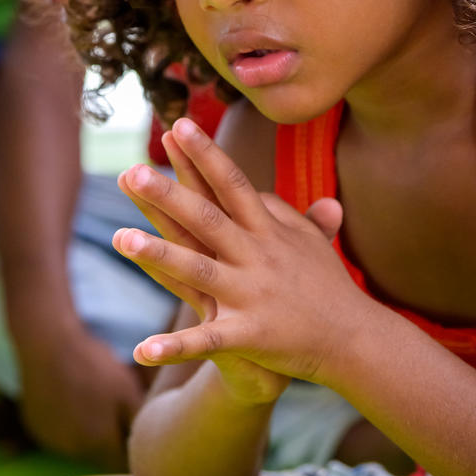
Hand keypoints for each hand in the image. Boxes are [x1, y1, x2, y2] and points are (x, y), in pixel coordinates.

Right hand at [17, 326, 142, 469]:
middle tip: (115, 405)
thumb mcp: (127, 392)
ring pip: (79, 445)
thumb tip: (149, 446)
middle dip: (110, 439)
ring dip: (88, 431)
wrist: (49, 344)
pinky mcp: (36, 426)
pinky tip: (71, 397)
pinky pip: (59, 433)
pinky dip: (67, 422)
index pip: (122, 462)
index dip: (132, 448)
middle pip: (100, 455)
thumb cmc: (94, 367)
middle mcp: (73, 450)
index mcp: (99, 444)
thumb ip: (137, 424)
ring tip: (92, 397)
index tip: (135, 427)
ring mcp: (51, 439)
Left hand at [114, 118, 357, 392]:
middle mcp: (256, 257)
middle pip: (206, 219)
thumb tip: (264, 193)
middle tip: (131, 172)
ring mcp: (251, 295)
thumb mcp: (310, 242)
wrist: (356, 341)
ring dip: (159, 255)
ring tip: (119, 239)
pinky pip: (207, 341)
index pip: (232, 184)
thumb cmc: (328, 287)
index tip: (178, 125)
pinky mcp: (250, 335)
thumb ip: (286, 213)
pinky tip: (141, 350)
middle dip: (168, 195)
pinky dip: (175, 347)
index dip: (205, 154)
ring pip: (198, 271)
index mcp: (267, 231)